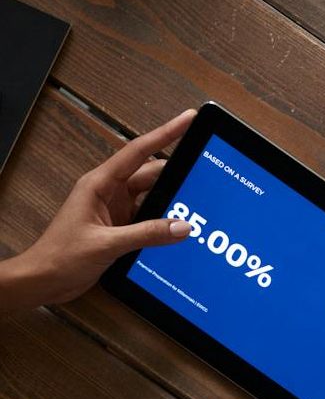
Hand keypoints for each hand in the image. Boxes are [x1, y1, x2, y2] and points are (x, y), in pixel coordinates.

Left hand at [1, 109, 195, 309]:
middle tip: (205, 172)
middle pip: (151, 174)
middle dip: (177, 173)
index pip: (138, 152)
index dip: (165, 133)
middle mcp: (108, 192)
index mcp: (99, 184)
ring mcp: (115, 209)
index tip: (187, 119)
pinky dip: (165, 220)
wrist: (43, 279)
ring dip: (172, 200)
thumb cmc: (60, 256)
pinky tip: (179, 226)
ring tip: (197, 203)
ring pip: (153, 196)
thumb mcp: (106, 244)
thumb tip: (182, 226)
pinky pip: (149, 216)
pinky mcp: (120, 226)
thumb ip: (147, 234)